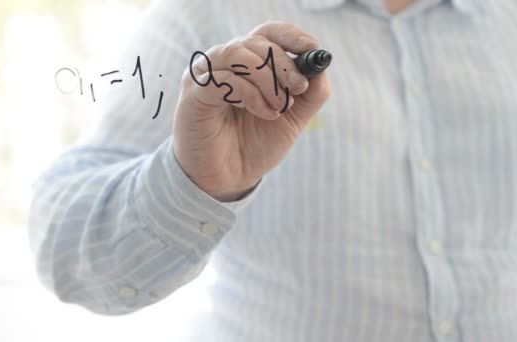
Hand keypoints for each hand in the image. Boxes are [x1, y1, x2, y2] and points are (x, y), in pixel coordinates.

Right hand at [172, 21, 331, 201]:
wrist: (230, 177)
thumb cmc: (255, 143)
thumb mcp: (293, 118)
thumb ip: (311, 92)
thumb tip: (321, 63)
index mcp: (248, 63)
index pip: (267, 33)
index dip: (291, 36)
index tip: (312, 49)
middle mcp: (224, 63)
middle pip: (256, 43)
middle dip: (284, 65)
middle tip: (298, 88)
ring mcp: (206, 75)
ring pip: (239, 55)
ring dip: (268, 80)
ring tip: (280, 107)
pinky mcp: (194, 93)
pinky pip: (223, 79)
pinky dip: (250, 94)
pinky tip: (265, 113)